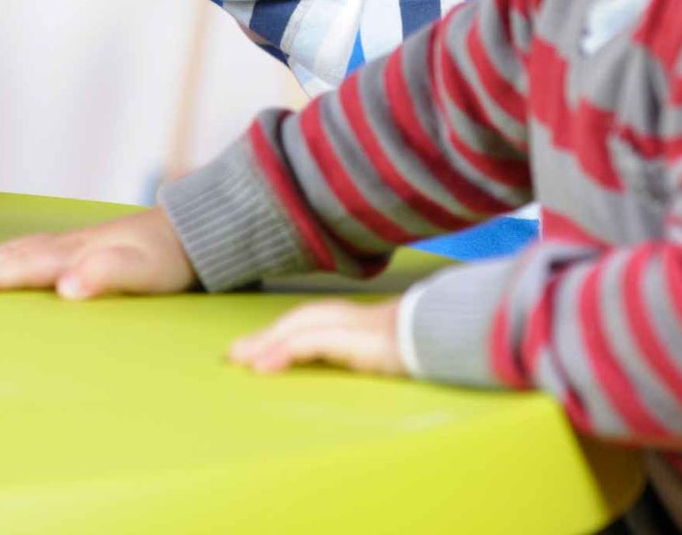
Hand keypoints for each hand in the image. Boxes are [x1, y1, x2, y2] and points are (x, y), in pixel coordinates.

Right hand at [0, 207, 195, 299]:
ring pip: (22, 249)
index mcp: (77, 253)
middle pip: (15, 256)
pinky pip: (36, 248)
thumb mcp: (142, 272)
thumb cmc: (168, 258)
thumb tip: (64, 289)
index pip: (24, 267)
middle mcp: (71, 244)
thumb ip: (105, 276)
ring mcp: (77, 242)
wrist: (194, 229)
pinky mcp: (86, 245)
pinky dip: (12, 252)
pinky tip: (5, 256)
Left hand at [228, 298, 403, 375]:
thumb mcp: (384, 351)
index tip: (255, 349)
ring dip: (267, 343)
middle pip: (295, 322)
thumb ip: (361, 352)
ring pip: (297, 329)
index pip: (306, 324)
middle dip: (265, 336)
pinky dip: (285, 352)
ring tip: (241, 358)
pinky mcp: (355, 338)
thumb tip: (343, 362)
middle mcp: (346, 317)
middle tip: (235, 353)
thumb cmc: (420, 342)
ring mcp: (350, 324)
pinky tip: (265, 364)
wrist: (446, 333)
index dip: (279, 334)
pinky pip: (311, 343)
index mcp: (352, 320)